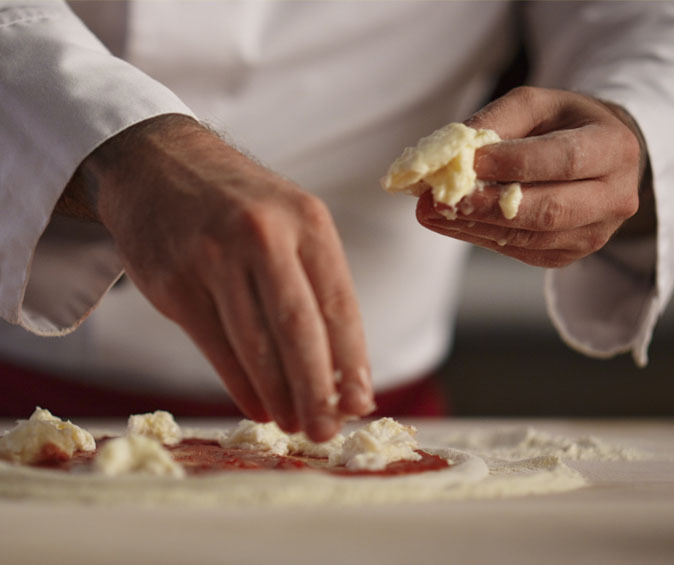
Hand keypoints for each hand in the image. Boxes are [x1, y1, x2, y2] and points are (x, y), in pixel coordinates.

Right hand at [65, 115, 372, 440]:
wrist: (160, 164)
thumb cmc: (241, 203)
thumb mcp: (292, 221)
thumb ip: (316, 284)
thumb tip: (342, 368)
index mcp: (307, 221)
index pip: (338, 304)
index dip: (352, 361)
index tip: (360, 403)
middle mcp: (262, 235)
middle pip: (298, 329)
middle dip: (317, 390)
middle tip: (328, 430)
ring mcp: (212, 257)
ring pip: (254, 344)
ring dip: (279, 394)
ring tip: (295, 424)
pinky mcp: (173, 281)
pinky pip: (215, 345)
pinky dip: (240, 384)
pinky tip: (257, 405)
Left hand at [416, 87, 649, 267]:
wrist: (594, 157)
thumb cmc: (562, 124)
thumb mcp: (535, 106)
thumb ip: (497, 122)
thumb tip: (450, 152)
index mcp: (613, 149)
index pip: (562, 160)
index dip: (513, 163)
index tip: (467, 162)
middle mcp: (614, 197)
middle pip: (547, 210)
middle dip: (487, 205)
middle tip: (439, 199)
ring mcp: (593, 234)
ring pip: (530, 238)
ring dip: (474, 227)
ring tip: (431, 211)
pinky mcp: (567, 255)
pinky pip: (520, 252)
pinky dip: (480, 237)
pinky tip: (449, 223)